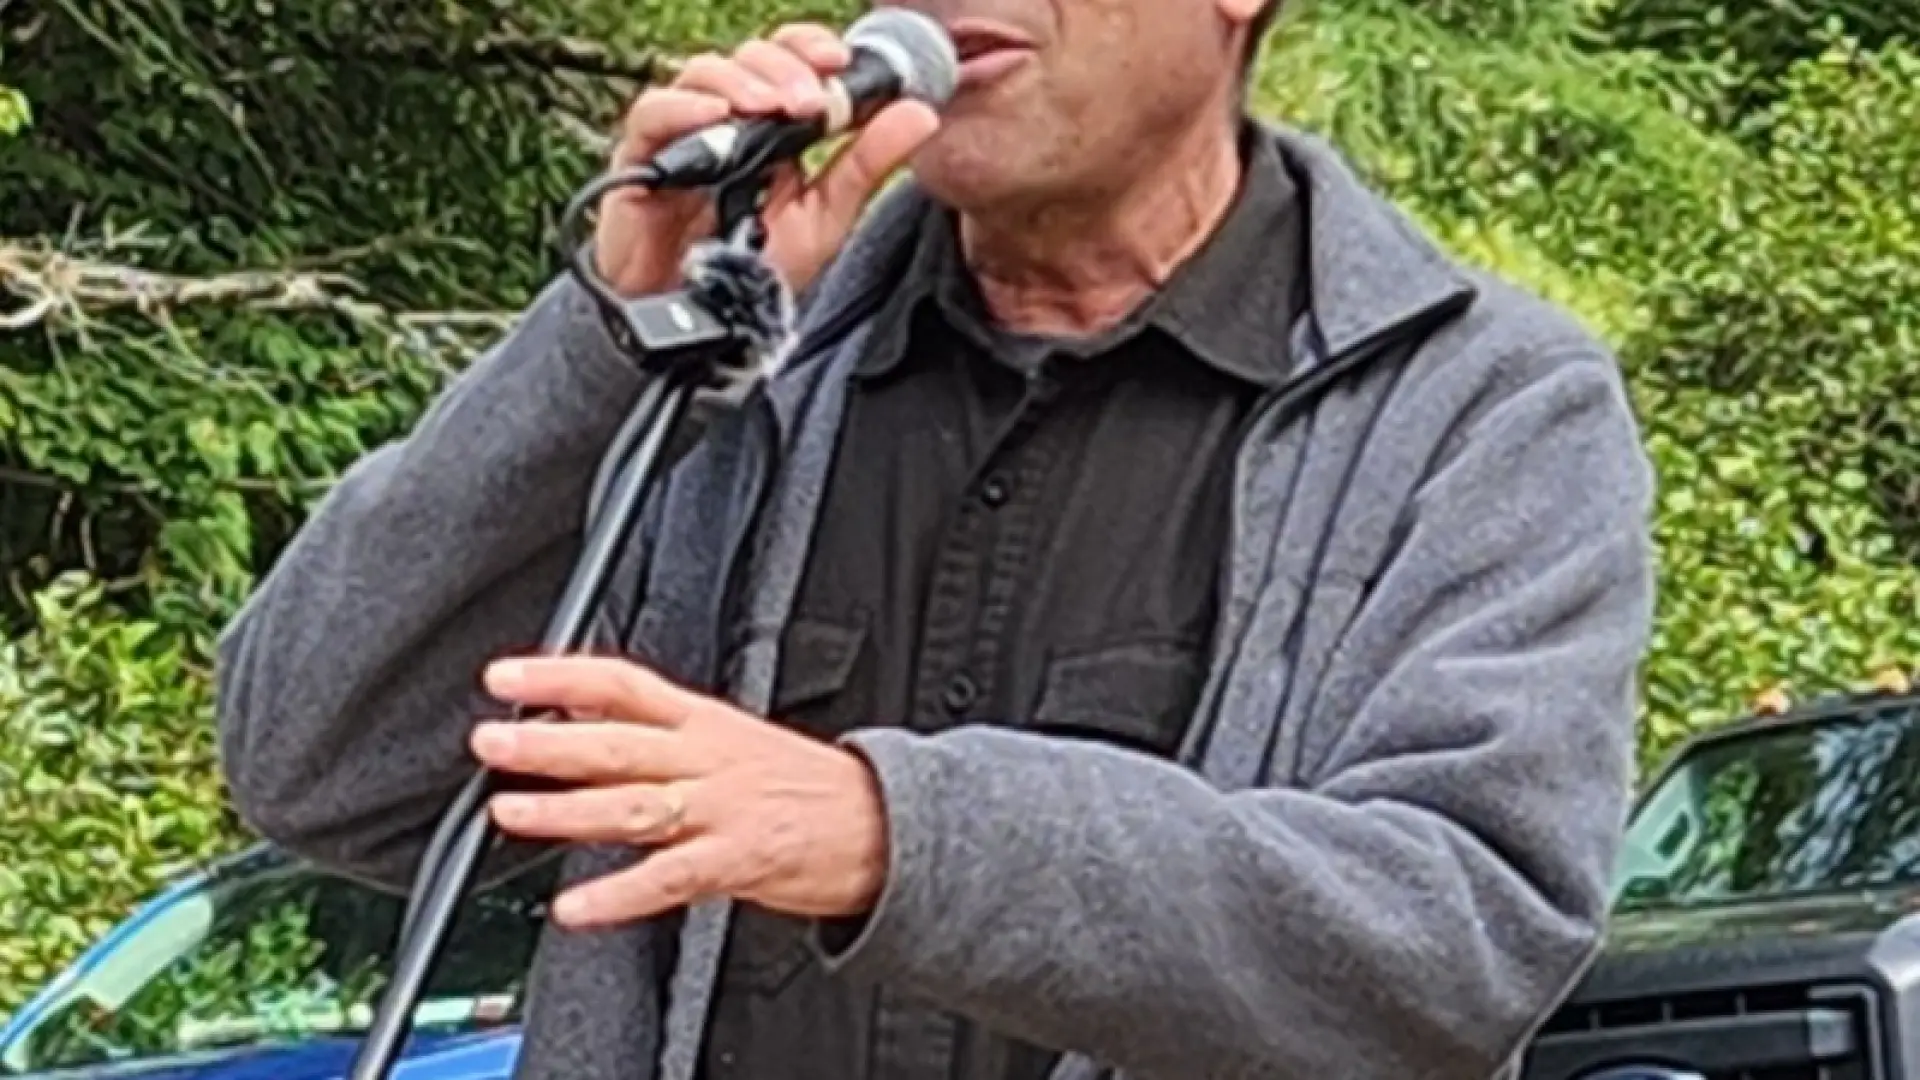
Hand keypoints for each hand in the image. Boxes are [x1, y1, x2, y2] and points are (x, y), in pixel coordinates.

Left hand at [469, 655, 889, 929]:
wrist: (883, 824)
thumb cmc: (804, 788)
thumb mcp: (732, 739)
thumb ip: (662, 734)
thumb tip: (585, 722)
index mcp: (704, 722)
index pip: (624, 684)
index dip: (561, 676)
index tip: (504, 674)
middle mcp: (707, 758)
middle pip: (619, 742)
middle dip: (548, 741)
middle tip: (491, 739)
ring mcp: (722, 809)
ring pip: (634, 805)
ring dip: (566, 810)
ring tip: (510, 811)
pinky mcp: (737, 860)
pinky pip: (667, 879)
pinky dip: (617, 896)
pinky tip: (574, 908)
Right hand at [594, 23, 942, 297]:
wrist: (702, 324)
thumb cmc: (755, 270)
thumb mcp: (825, 218)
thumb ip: (868, 164)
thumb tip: (922, 112)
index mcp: (773, 125)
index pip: (789, 60)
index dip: (810, 48)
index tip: (840, 61)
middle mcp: (727, 119)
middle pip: (749, 58)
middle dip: (784, 68)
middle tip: (810, 101)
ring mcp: (683, 136)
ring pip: (703, 74)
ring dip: (742, 81)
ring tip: (770, 108)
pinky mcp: (640, 160)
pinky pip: (652, 114)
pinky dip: (684, 107)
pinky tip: (716, 115)